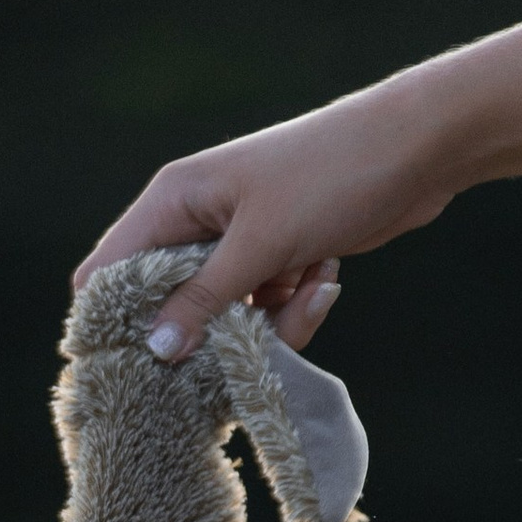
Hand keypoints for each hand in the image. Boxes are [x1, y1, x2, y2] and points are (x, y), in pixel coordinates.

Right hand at [74, 86, 459, 362]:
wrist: (412, 153)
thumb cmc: (328, 178)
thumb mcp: (261, 245)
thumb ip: (205, 298)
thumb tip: (154, 348)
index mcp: (174, 200)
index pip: (109, 268)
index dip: (111, 320)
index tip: (136, 369)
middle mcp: (196, 220)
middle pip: (173, 303)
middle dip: (209, 332)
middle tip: (249, 336)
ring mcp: (237, 242)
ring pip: (228, 317)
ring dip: (268, 324)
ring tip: (309, 282)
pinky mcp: (276, 258)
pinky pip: (268, 310)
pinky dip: (296, 308)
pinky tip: (327, 274)